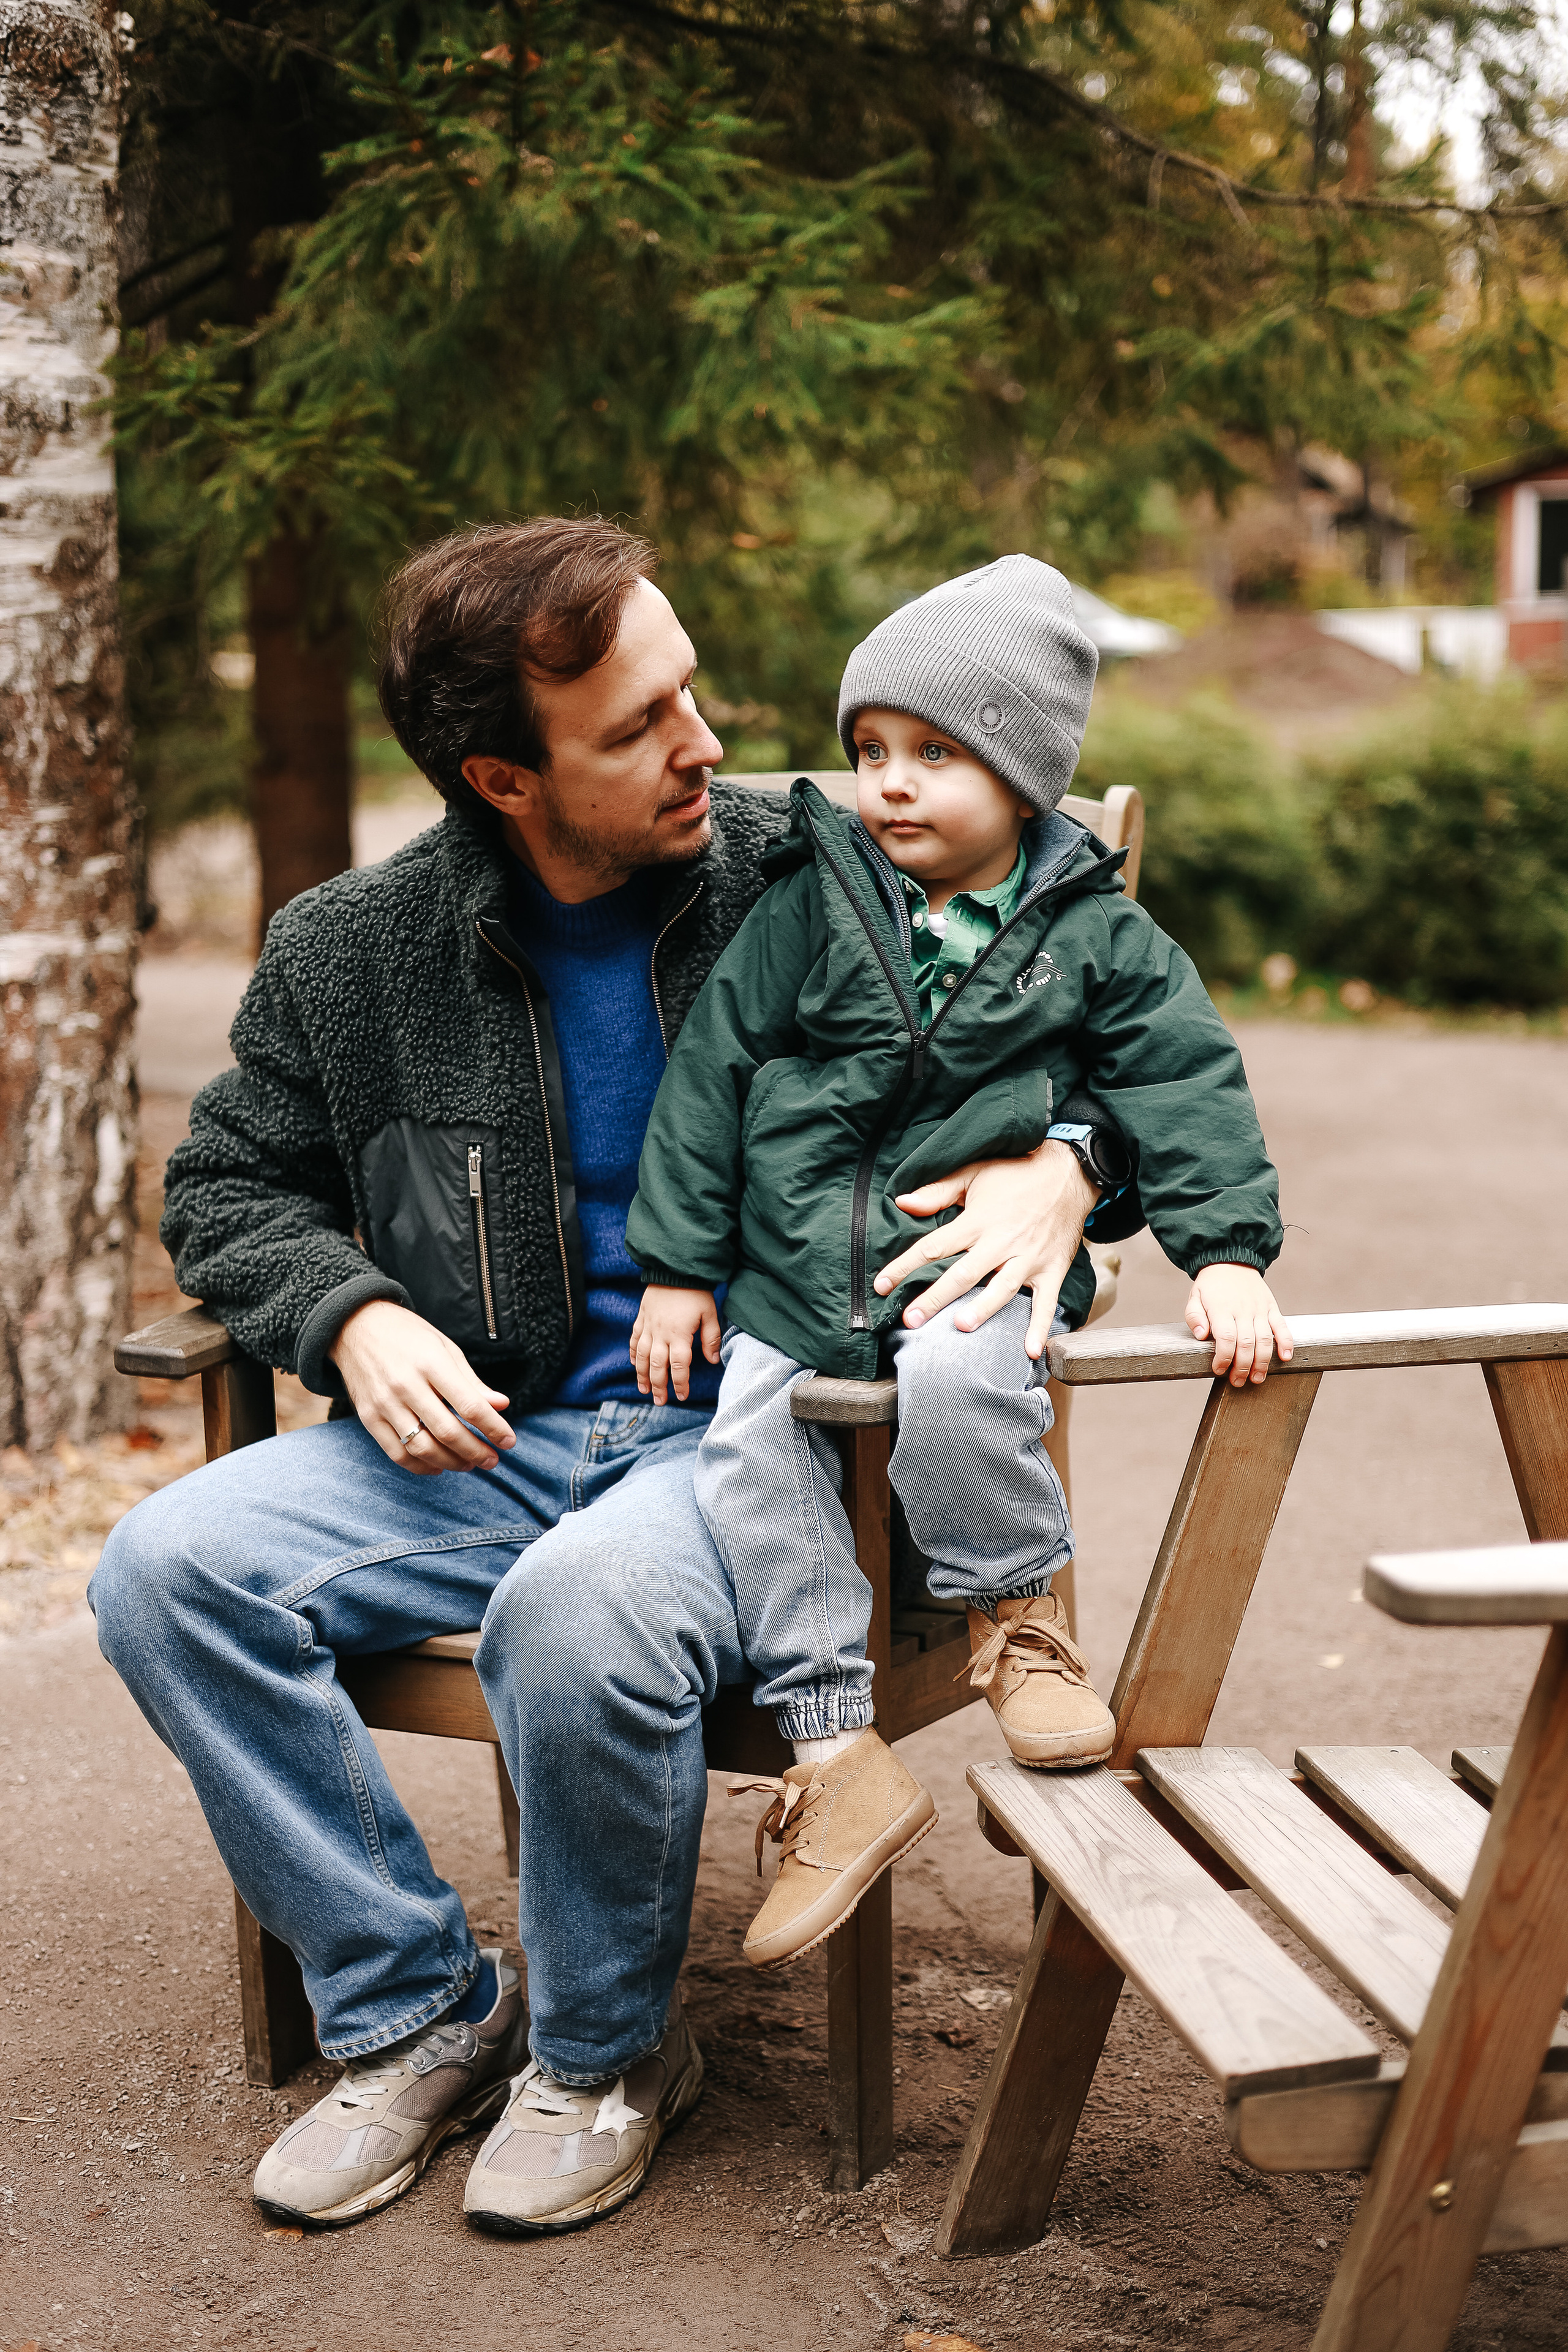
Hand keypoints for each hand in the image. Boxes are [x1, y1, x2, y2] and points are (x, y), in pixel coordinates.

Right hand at [329, 1299, 514, 1474]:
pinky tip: (438, 1466)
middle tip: (493, 1460)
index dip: (493, 1428)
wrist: (355, 1326)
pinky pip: (397, 1453)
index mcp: (430, 1363)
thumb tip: (502, 1405)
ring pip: (422, 1448)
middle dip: (476, 1451)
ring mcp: (384, 1404)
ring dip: (451, 1462)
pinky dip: (421, 1466)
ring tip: (470, 1464)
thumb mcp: (445, 1348)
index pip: (469, 1405)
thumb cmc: (407, 1335)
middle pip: (447, 1431)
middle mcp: (405, 1385)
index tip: (509, 1441)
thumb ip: (472, 1381)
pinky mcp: (368, 1417)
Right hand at [631, 1285, 721, 1404]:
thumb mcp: (710, 1314)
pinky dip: (633, 1353)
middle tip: (660, 1401)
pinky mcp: (641, 1318)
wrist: (675, 1268)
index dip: (680, 1384)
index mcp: (679, 1335)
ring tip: (644, 1390)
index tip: (682, 1396)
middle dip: (658, 1386)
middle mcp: (661, 1334)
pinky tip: (634, 1364)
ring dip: (641, 1375)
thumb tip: (714, 1360)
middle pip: (657, 1366)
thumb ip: (711, 1339)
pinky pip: (634, 1339)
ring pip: (641, 1356)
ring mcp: (648, 1326)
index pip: (679, 1366)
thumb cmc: (696, 1292)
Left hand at [871, 1138, 1098, 1359]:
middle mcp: (1002, 1241)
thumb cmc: (1015, 1172)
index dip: (904, 1266)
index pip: (933, 1247)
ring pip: (1003, 1289)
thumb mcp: (974, 1172)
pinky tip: (1030, 1352)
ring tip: (961, 1327)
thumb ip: (938, 1191)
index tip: (881, 1286)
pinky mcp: (1052, 1269)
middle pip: (963, 1274)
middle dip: (936, 1298)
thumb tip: (902, 1203)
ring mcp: (1029, 1258)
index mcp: (978, 1220)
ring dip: (983, 1309)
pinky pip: (1047, 1303)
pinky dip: (1040, 1327)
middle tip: (911, 1320)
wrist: (1069, 1173)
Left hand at [1186, 1264, 1293, 1385]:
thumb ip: (1194, 1317)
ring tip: (1257, 1379)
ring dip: (1262, 1362)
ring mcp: (1259, 1309)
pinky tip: (1286, 1358)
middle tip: (1237, 1382)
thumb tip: (1202, 1336)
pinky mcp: (1271, 1307)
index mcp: (1221, 1308)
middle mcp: (1242, 1310)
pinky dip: (1286, 1343)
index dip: (1224, 1358)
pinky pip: (1281, 1326)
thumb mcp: (1194, 1297)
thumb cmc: (1210, 1286)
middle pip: (1246, 1343)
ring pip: (1265, 1339)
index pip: (1225, 1338)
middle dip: (1243, 1367)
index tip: (1219, 1370)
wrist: (1230, 1259)